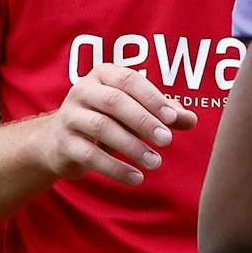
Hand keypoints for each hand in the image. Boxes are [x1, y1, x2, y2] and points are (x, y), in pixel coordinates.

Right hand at [34, 64, 197, 185]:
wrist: (60, 141)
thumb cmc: (109, 119)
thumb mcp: (136, 112)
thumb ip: (164, 114)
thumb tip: (192, 120)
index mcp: (103, 74)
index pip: (130, 80)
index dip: (152, 98)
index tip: (173, 119)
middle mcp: (82, 90)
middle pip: (115, 102)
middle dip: (144, 121)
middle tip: (167, 140)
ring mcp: (69, 116)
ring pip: (102, 128)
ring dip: (132, 146)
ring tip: (155, 162)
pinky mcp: (63, 143)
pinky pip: (90, 155)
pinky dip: (115, 168)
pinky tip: (136, 178)